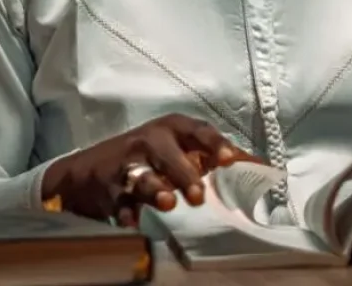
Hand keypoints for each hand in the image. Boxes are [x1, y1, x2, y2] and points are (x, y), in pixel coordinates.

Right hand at [41, 113, 258, 225]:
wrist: (90, 171)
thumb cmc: (148, 155)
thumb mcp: (177, 147)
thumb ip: (213, 156)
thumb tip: (261, 166)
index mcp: (171, 128)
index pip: (197, 130)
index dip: (214, 143)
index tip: (231, 158)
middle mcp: (149, 141)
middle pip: (167, 153)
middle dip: (184, 173)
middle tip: (198, 195)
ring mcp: (126, 165)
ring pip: (141, 175)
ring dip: (154, 189)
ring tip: (167, 202)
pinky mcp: (108, 189)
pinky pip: (118, 202)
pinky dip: (125, 213)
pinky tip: (132, 223)